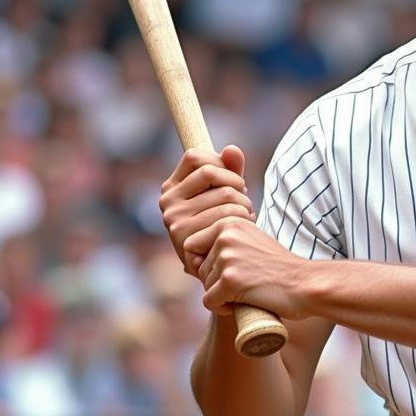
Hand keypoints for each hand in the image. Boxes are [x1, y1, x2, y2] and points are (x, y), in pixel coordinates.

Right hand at [159, 145, 255, 275]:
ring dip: (244, 203)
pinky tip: (244, 228)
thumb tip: (232, 149)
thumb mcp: (227, 192)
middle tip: (245, 201)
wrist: (223, 265)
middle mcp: (168, 202)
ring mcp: (173, 220)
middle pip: (211, 172)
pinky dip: (243, 218)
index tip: (234, 180)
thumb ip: (231, 169)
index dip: (220, 163)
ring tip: (247, 216)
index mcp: (173, 187)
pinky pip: (226, 215)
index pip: (195, 156)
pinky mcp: (185, 238)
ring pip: (224, 193)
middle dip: (237, 184)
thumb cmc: (225, 224)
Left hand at [185, 216, 304, 318]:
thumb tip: (187, 264)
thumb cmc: (280, 268)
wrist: (306, 284)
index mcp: (229, 222)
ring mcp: (227, 257)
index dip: (204, 263)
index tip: (229, 271)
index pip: (192, 245)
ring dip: (221, 295)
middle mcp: (225, 235)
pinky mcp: (230, 280)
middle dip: (216, 280)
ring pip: (204, 285)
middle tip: (244, 283)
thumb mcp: (251, 243)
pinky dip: (222, 309)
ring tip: (248, 292)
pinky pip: (209, 301)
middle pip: (198, 267)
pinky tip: (243, 304)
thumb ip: (224, 245)